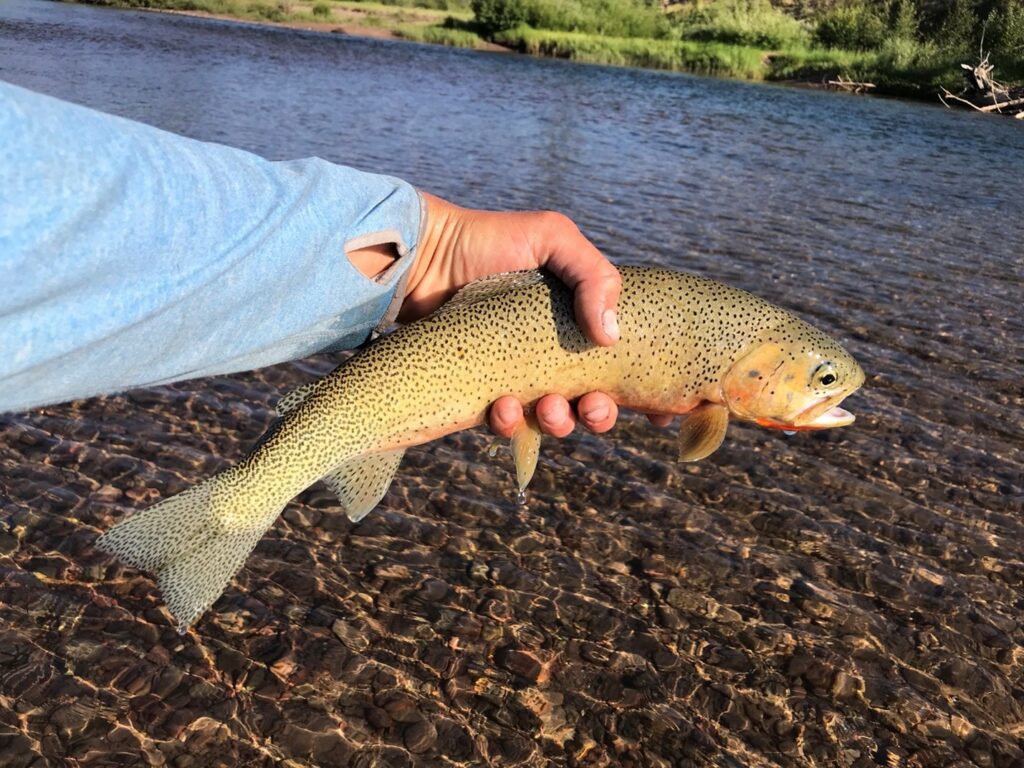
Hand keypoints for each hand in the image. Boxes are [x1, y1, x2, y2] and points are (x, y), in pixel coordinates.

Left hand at [350, 191, 669, 437]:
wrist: (424, 257)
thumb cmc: (490, 242)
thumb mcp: (553, 239)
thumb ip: (595, 275)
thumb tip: (612, 336)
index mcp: (579, 325)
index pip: (624, 367)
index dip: (647, 395)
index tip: (662, 412)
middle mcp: (554, 357)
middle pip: (593, 405)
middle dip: (601, 416)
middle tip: (594, 406)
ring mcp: (519, 379)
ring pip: (554, 422)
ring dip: (559, 424)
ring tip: (548, 407)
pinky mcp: (482, 395)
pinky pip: (505, 424)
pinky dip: (509, 423)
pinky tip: (501, 406)